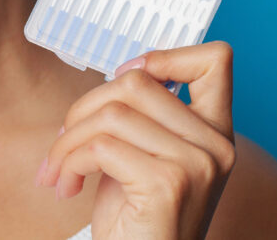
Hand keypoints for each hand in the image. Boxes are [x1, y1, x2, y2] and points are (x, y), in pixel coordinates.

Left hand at [35, 41, 236, 239]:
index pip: (214, 60)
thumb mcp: (145, 156)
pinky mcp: (169, 184)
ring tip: (60, 169)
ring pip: (111, 113)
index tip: (123, 80)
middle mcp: (216, 145)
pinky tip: (67, 187)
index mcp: (215, 132)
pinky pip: (99, 147)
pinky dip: (68, 163)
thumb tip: (122, 72)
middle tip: (65, 142)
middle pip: (135, 82)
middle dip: (83, 109)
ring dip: (67, 141)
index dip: (163, 56)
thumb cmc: (136, 219)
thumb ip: (144, 116)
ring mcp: (197, 164)